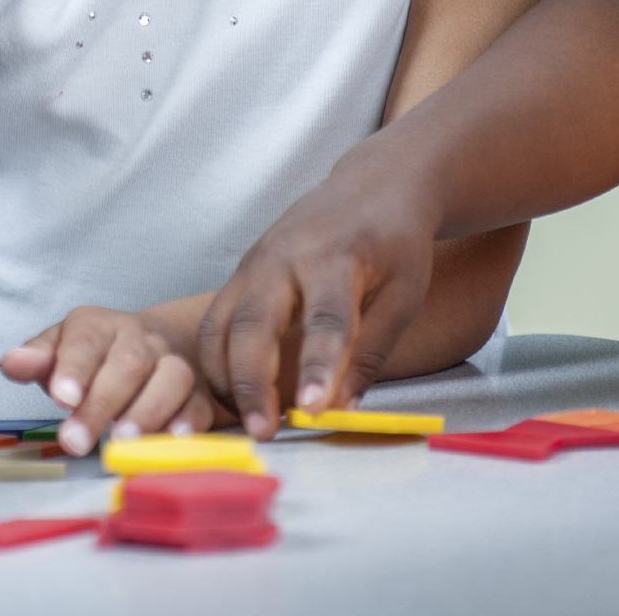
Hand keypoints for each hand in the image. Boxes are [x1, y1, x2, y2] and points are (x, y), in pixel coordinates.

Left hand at [2, 305, 221, 454]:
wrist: (152, 345)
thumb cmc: (94, 356)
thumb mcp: (60, 348)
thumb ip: (37, 358)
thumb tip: (12, 364)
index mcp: (100, 325)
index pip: (86, 340)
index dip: (74, 368)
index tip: (62, 398)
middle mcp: (140, 340)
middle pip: (127, 364)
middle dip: (101, 404)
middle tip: (75, 441)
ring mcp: (173, 364)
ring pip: (171, 378)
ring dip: (146, 411)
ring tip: (122, 440)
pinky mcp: (197, 394)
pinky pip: (198, 404)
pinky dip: (187, 423)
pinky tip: (171, 440)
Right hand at [196, 164, 437, 437]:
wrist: (372, 185)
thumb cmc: (396, 244)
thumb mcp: (402, 297)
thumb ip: (369, 352)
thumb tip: (337, 409)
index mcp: (336, 257)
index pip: (325, 320)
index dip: (318, 367)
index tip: (312, 410)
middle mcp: (285, 255)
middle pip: (254, 322)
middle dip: (252, 382)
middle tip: (262, 431)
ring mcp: (255, 260)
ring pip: (222, 323)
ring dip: (226, 377)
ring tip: (246, 422)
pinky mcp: (241, 270)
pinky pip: (216, 319)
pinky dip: (217, 360)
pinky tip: (232, 393)